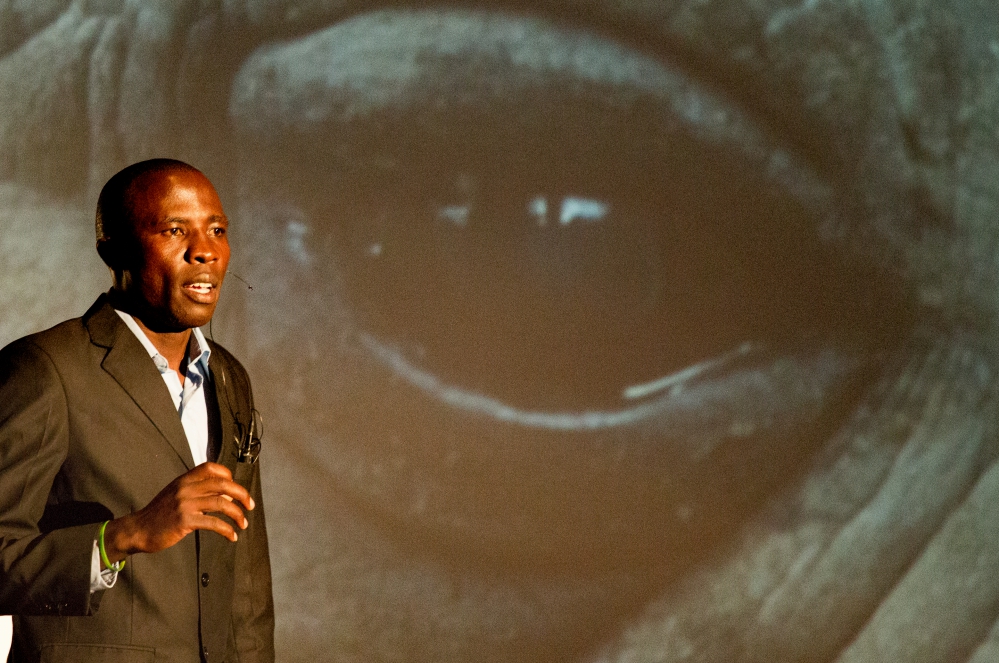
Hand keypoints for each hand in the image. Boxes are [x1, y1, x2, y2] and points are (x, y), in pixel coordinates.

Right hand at [101, 463, 254, 565]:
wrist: (138, 530)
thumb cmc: (160, 514)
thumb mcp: (177, 495)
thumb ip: (198, 492)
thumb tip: (228, 496)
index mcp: (184, 479)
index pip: (211, 468)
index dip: (228, 476)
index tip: (236, 489)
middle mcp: (185, 488)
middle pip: (222, 484)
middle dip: (242, 494)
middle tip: (251, 505)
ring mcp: (185, 504)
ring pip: (222, 503)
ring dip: (237, 514)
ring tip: (243, 524)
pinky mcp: (184, 520)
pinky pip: (213, 523)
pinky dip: (227, 530)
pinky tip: (232, 536)